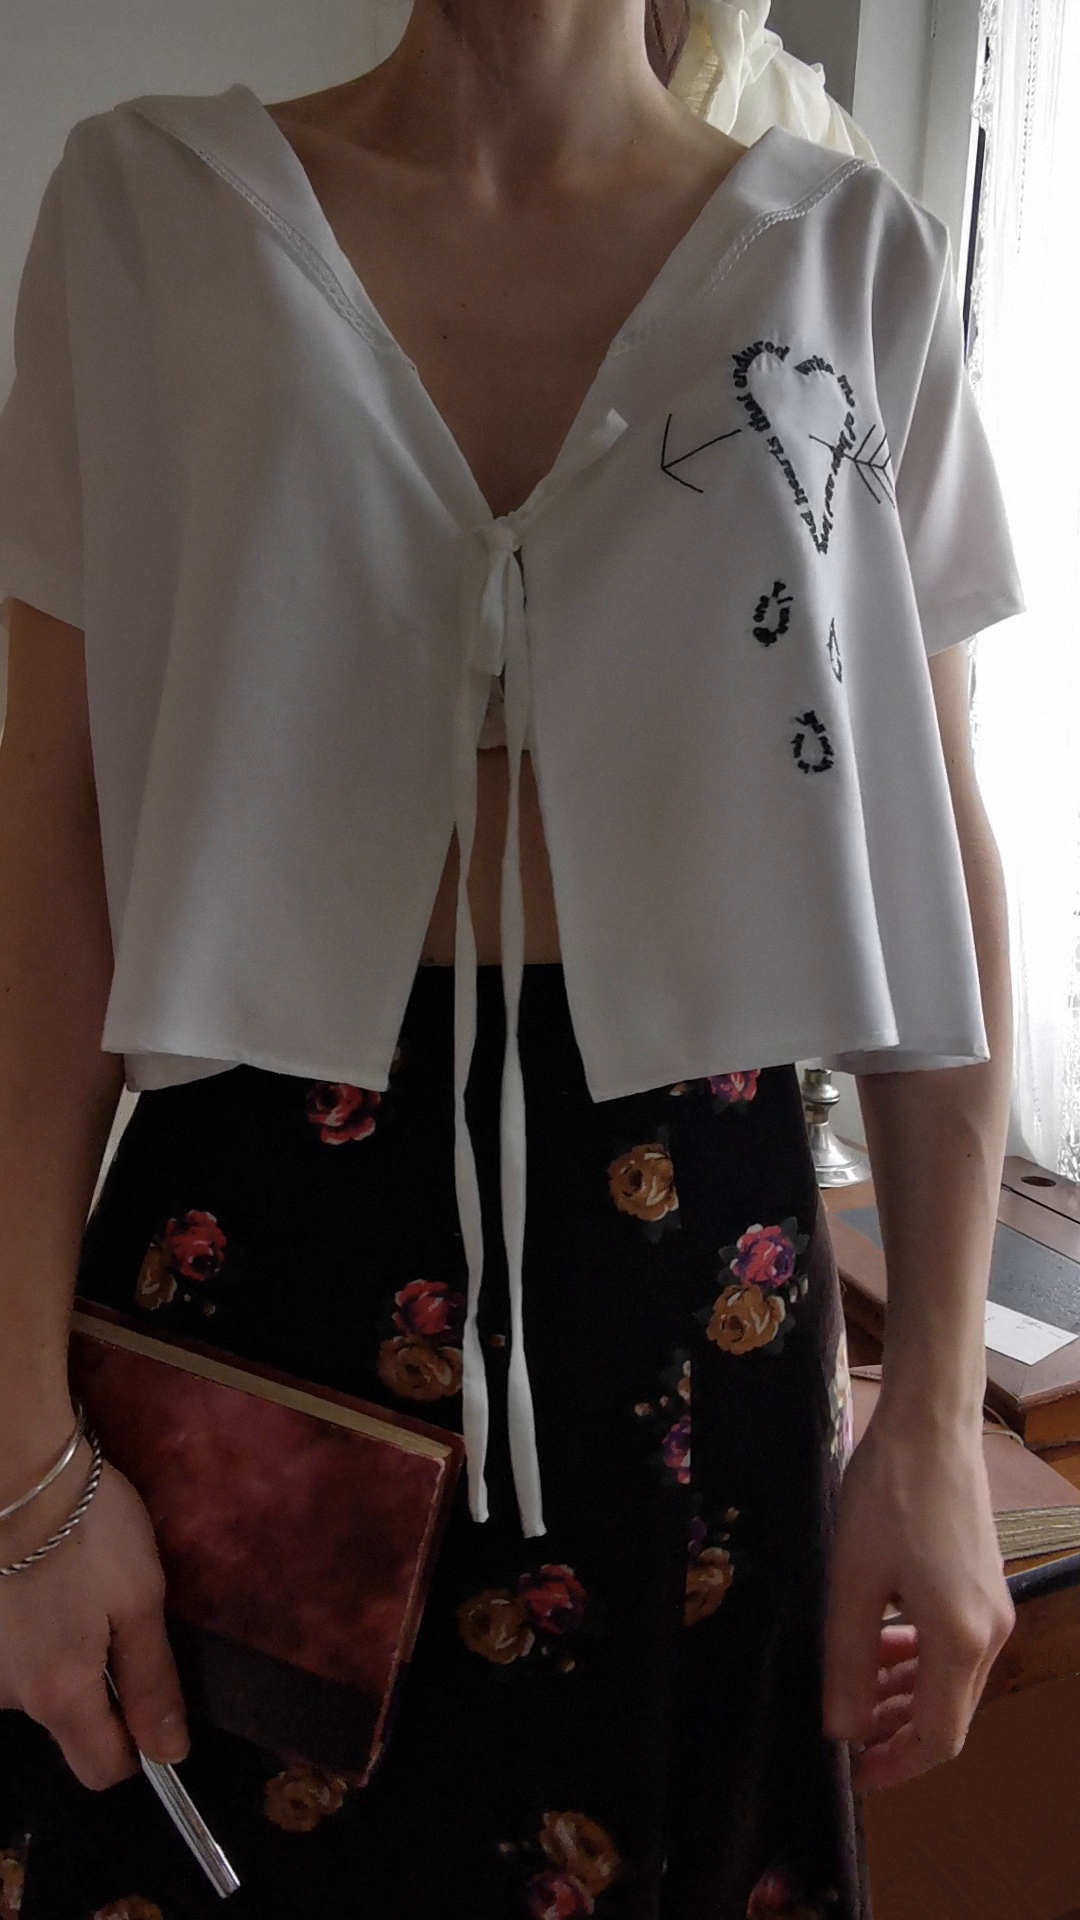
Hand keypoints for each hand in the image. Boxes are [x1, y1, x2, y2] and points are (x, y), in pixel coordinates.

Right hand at [0, 1438, 190, 1790]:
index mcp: (59, 1693)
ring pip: (38, 1685)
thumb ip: (153, 1682)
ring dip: (62, 1653)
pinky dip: (33, 1631)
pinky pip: (14, 1654)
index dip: (136, 1747)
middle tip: (116, 1616)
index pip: (100, 1769)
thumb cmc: (89, 1530)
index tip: (151, 1699)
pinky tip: (44, 1582)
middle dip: (99, 1688)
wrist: (17, 1472)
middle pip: (68, 1724)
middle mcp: (9, 1694)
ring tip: (77, 1587)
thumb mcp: (141, 1600)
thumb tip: (169, 1753)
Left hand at [821, 1406, 1015, 1793]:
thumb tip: (842, 1730)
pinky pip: (953, 1645)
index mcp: (959, 1640)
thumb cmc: (886, 1496)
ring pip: (951, 1680)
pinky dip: (918, 1659)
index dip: (896, 1765)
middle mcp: (989, 1633)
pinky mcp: (983, 1585)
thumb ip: (847, 1661)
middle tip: (845, 1736)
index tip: (854, 1775)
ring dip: (905, 1695)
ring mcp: (992, 1608)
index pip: (938, 1738)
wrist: (930, 1424)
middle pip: (949, 1714)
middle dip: (897, 1733)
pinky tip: (880, 1647)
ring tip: (854, 1695)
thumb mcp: (851, 1580)